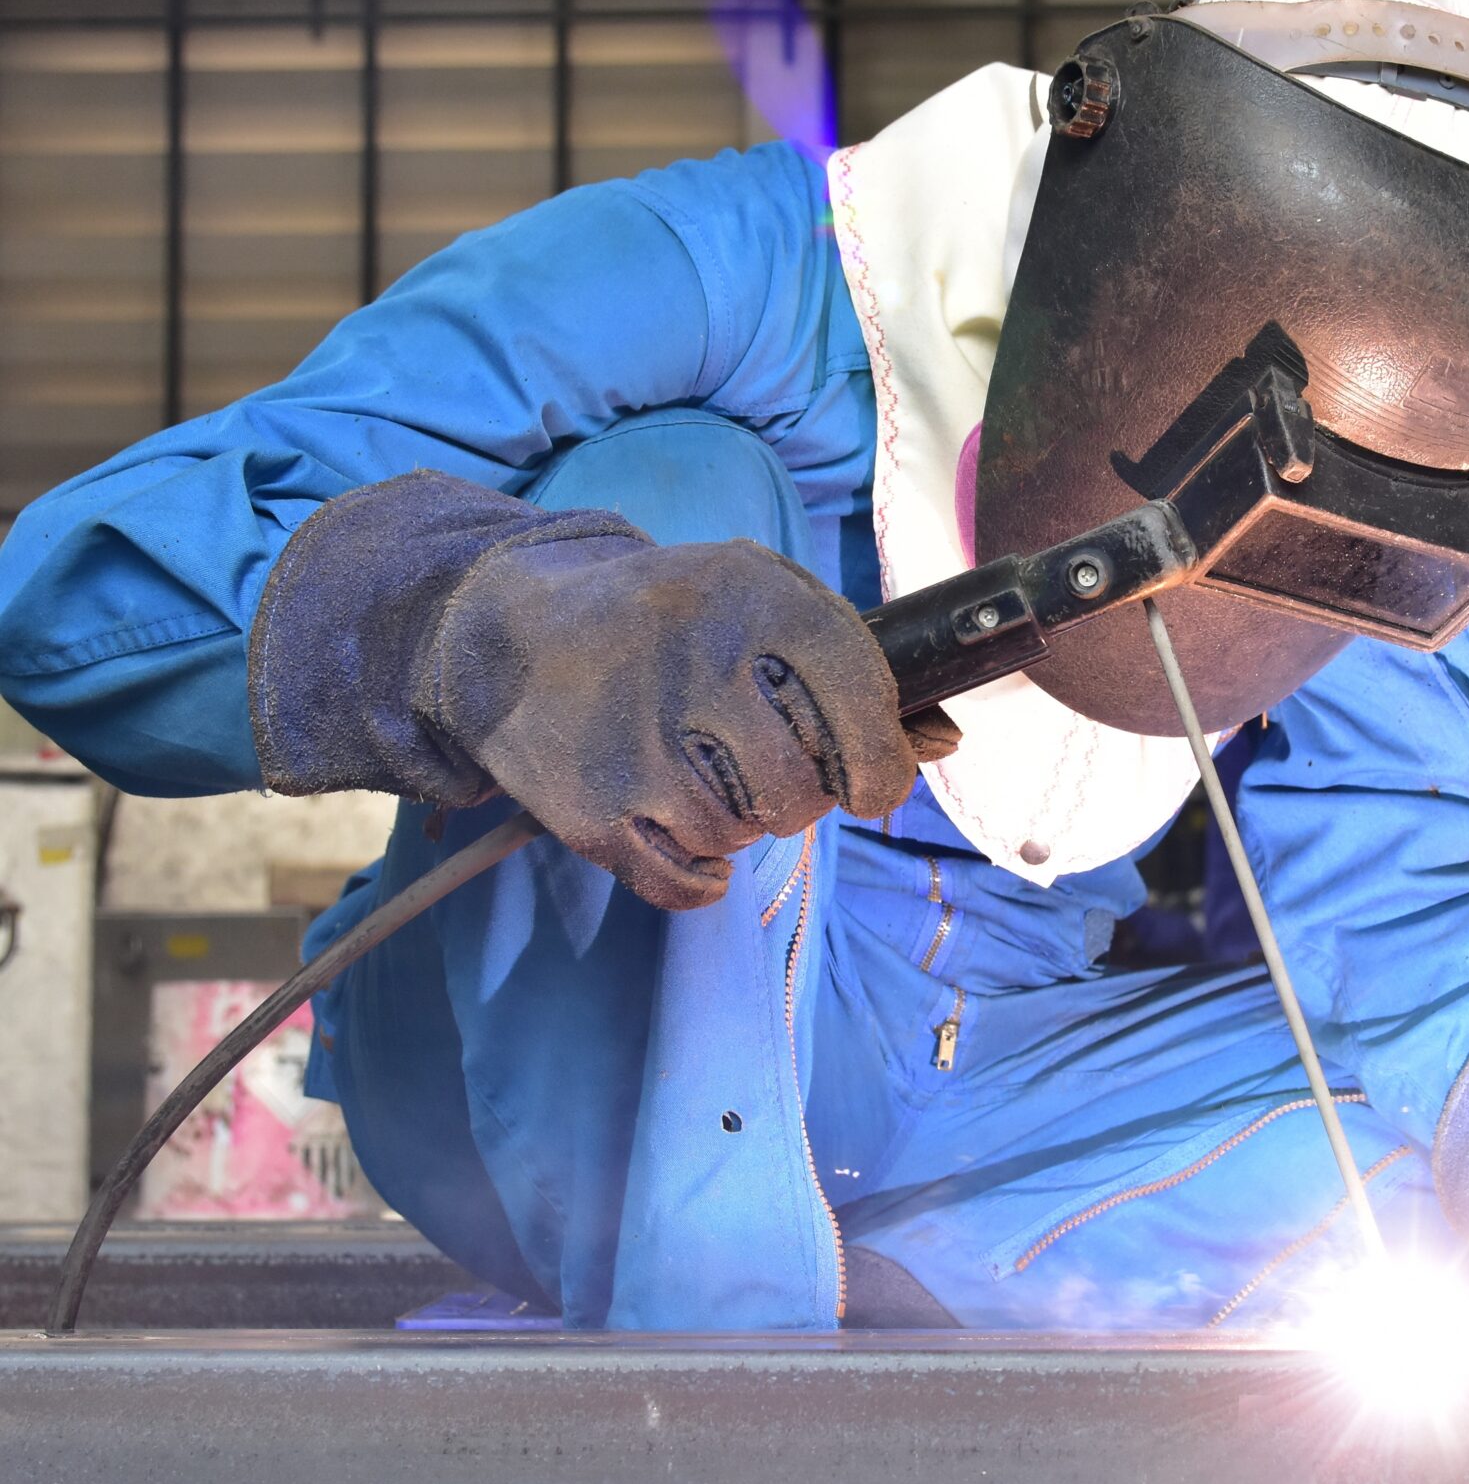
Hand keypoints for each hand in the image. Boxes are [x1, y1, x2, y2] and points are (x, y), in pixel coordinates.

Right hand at [432, 533, 953, 908]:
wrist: (508, 631)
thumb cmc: (668, 620)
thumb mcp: (762, 599)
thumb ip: (854, 666)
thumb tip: (946, 743)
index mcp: (753, 601)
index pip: (857, 698)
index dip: (883, 758)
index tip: (874, 780)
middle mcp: (696, 667)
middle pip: (803, 785)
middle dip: (801, 792)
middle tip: (765, 766)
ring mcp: (637, 743)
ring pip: (745, 834)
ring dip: (740, 822)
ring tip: (704, 774)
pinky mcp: (589, 811)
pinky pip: (688, 884)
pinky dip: (700, 875)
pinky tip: (684, 831)